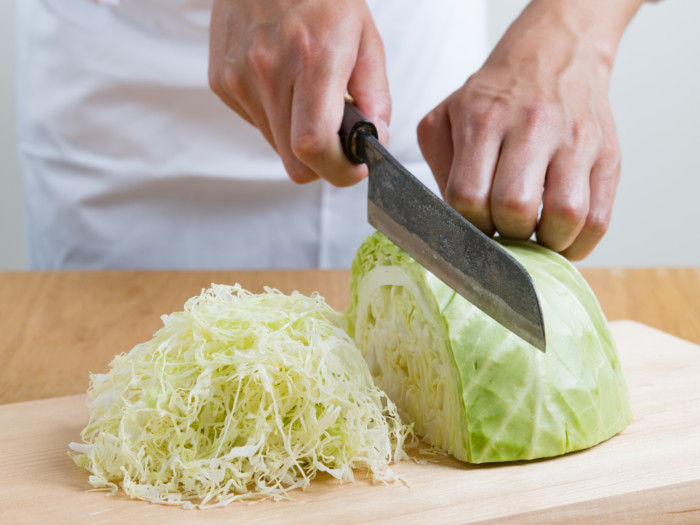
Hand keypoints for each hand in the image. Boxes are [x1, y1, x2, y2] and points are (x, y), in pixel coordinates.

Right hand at [208, 0, 390, 185]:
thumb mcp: (364, 37)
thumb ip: (375, 96)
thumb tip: (374, 143)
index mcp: (312, 59)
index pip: (313, 147)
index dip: (338, 169)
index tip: (355, 165)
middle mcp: (268, 71)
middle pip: (295, 162)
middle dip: (322, 161)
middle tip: (336, 136)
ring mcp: (238, 78)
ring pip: (276, 147)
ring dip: (297, 136)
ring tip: (306, 95)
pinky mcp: (221, 82)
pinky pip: (257, 125)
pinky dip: (276, 117)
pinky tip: (282, 83)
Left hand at [417, 0, 643, 259]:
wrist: (555, 53)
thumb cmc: (494, 97)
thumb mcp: (446, 117)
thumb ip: (441, 167)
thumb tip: (455, 221)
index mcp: (484, 119)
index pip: (468, 196)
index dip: (468, 224)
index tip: (474, 226)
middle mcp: (532, 127)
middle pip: (516, 207)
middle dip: (505, 233)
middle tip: (504, 230)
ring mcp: (576, 142)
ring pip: (565, 216)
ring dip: (545, 243)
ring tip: (534, 237)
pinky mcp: (608, 156)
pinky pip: (600, 218)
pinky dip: (579, 243)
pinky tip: (561, 238)